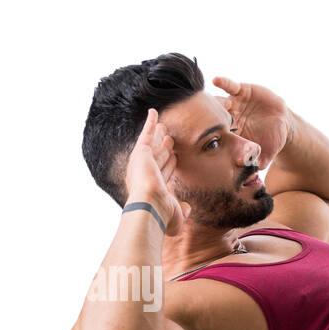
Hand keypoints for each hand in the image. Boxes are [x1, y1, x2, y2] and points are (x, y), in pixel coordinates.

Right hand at [124, 109, 190, 234]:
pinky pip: (147, 133)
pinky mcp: (141, 152)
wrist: (149, 207)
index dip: (170, 164)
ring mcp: (143, 161)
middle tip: (169, 137)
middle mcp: (146, 173)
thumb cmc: (161, 217)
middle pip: (158, 156)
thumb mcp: (175, 217)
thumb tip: (188, 208)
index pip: (164, 172)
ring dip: (159, 134)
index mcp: (153, 187)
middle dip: (164, 147)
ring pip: (154, 144)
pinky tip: (154, 112)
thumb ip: (182, 211)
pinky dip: (150, 122)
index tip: (175, 158)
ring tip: (164, 126)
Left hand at [212, 76, 291, 169]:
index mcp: (233, 133)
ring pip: (222, 101)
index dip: (213, 135)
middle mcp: (231, 117)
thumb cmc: (272, 140)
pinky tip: (216, 80)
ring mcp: (235, 103)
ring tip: (215, 105)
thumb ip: (260, 160)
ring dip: (217, 102)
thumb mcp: (268, 152)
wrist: (282, 122)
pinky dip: (223, 82)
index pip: (220, 134)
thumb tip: (253, 170)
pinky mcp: (241, 90)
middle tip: (206, 121)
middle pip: (216, 117)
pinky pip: (231, 86)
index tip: (206, 138)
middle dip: (211, 118)